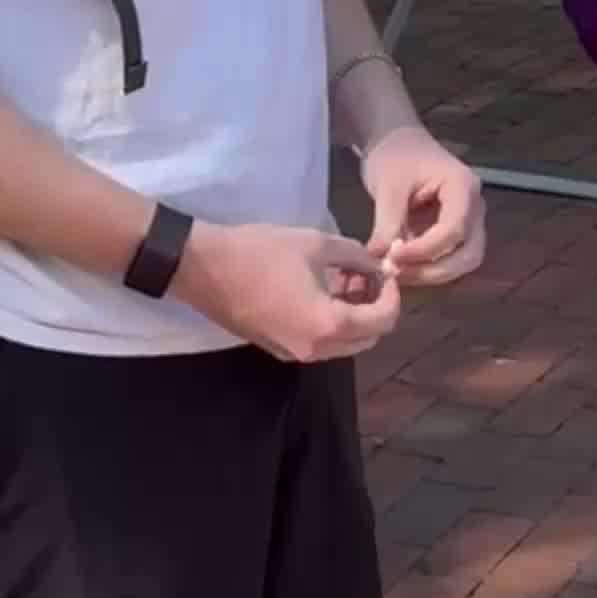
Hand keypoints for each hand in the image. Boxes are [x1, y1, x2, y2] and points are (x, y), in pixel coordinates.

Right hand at [178, 221, 401, 364]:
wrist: (203, 268)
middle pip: (367, 339)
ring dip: (353, 317)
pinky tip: (319, 292)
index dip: (393, 295)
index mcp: (328, 324)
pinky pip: (318, 343)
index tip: (386, 273)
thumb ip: (356, 257)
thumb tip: (376, 266)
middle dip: (375, 309)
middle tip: (366, 277)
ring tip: (343, 280)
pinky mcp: (277, 349)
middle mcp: (315, 349)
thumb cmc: (259, 252)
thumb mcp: (316, 243)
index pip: (383, 321)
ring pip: (343, 344)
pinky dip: (330, 323)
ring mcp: (294, 354)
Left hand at [358, 125, 485, 283]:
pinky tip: (403, 268)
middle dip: (432, 270)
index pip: (454, 230)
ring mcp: (469, 221)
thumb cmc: (395, 156)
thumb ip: (387, 224)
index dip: (424, 250)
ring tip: (397, 272)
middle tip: (396, 273)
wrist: (396, 143)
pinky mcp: (456, 233)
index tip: (392, 257)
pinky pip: (451, 259)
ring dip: (432, 274)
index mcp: (463, 187)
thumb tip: (380, 261)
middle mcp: (474, 207)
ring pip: (463, 261)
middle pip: (468, 253)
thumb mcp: (388, 186)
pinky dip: (429, 269)